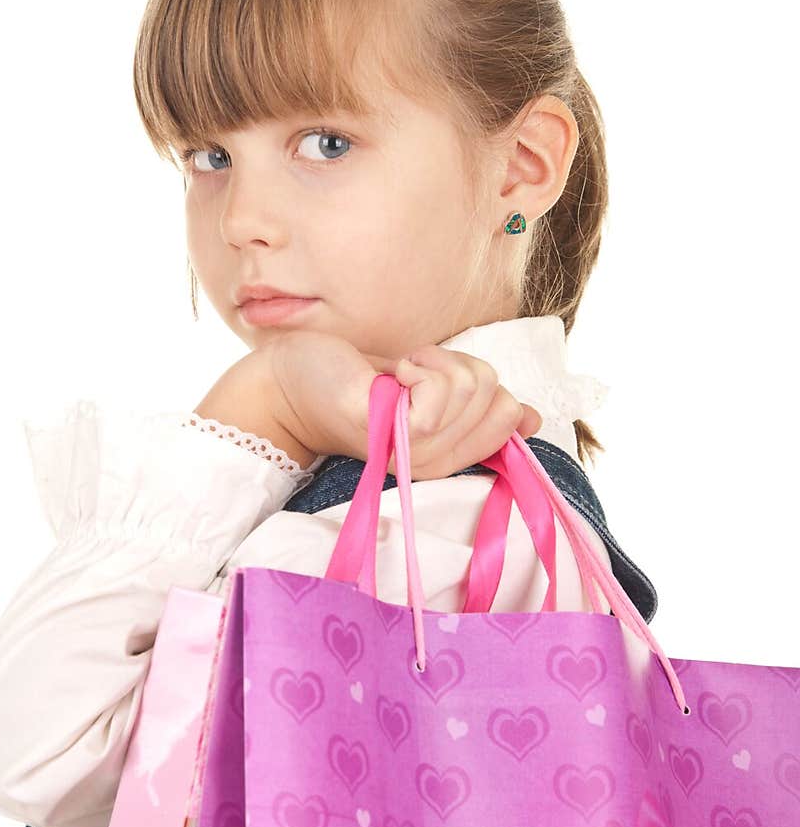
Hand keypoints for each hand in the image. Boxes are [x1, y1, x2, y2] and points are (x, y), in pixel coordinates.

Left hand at [265, 332, 541, 479]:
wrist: (296, 379)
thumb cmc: (362, 379)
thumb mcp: (435, 389)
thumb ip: (479, 404)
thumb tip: (531, 419)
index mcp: (450, 455)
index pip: (512, 418)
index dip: (486, 383)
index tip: (440, 378)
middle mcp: (435, 464)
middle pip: (498, 398)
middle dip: (463, 368)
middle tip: (416, 372)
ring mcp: (411, 453)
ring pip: (472, 389)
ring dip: (437, 362)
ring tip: (400, 371)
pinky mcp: (387, 432)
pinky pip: (438, 392)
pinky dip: (421, 366)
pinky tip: (391, 373)